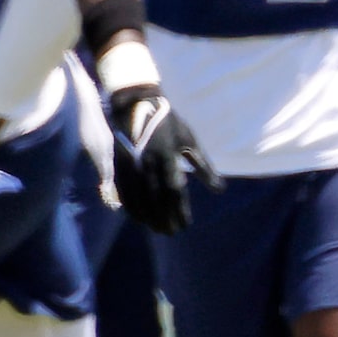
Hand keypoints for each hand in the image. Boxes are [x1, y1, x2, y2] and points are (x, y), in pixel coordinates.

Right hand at [108, 85, 220, 234]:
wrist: (136, 104)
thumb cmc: (169, 123)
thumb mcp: (189, 140)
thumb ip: (203, 166)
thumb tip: (219, 189)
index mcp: (168, 156)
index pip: (175, 191)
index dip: (180, 210)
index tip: (186, 224)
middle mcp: (148, 163)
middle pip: (156, 199)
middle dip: (164, 218)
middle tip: (172, 232)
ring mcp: (131, 164)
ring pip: (138, 198)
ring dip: (148, 217)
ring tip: (157, 229)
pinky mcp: (118, 164)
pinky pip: (124, 191)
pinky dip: (131, 207)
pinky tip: (139, 218)